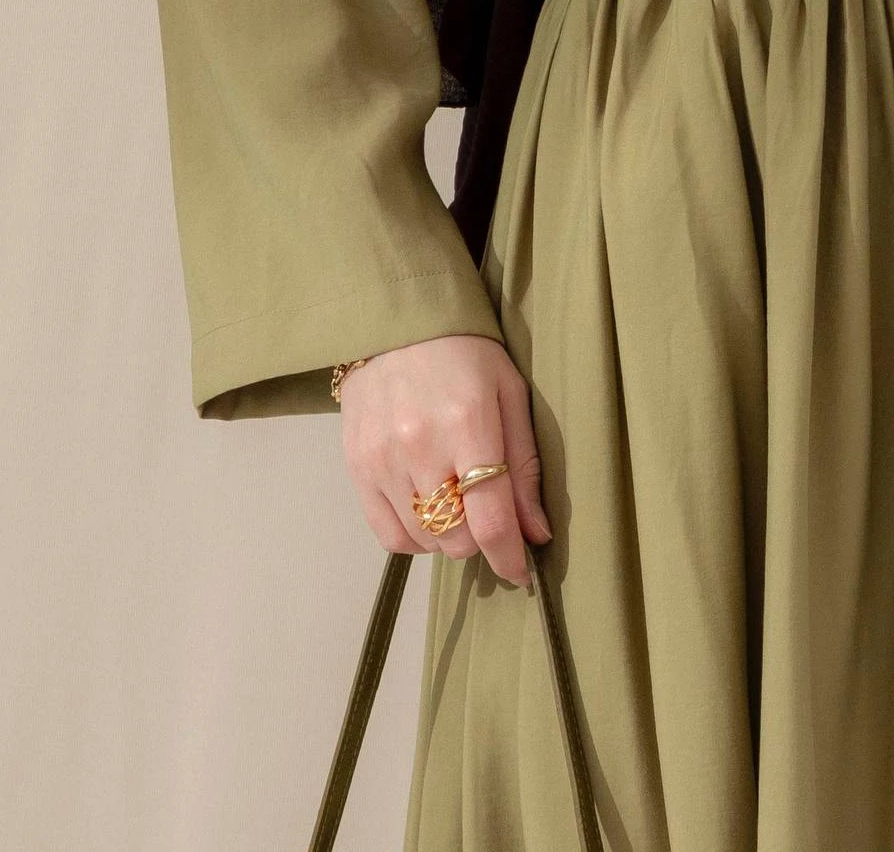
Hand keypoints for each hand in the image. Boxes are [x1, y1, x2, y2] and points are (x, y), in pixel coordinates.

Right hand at [336, 332, 550, 586]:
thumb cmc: (466, 352)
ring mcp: (383, 461)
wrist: (397, 322)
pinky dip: (414, 538)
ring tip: (458, 503)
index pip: (490, 519)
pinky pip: (388, 534)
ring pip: (424, 542)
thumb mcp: (510, 393)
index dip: (510, 557)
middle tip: (489, 515)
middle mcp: (420, 447)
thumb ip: (525, 465)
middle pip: (456, 539)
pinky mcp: (357, 468)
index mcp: (468, 424)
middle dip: (482, 539)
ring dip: (449, 538)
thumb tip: (536, 532)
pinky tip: (428, 511)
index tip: (521, 571)